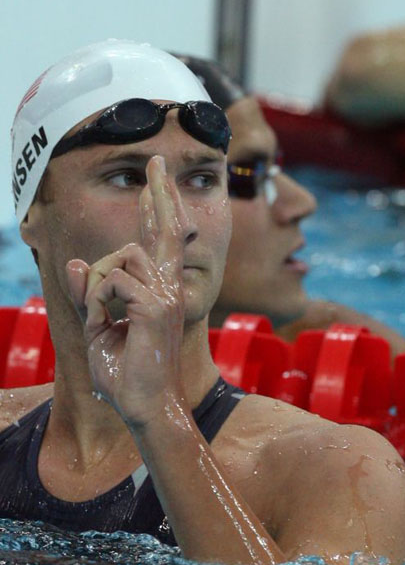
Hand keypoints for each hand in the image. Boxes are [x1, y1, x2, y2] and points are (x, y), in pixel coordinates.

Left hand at [66, 155, 186, 426]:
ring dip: (98, 280)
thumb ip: (90, 293)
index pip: (160, 241)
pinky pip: (111, 283)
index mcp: (160, 290)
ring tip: (100, 312)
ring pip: (121, 255)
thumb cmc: (126, 371)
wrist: (143, 404)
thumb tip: (76, 262)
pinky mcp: (155, 306)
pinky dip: (96, 302)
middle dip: (160, 192)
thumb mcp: (98, 326)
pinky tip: (103, 323)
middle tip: (156, 160)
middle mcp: (169, 286)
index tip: (154, 185)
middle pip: (166, 229)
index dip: (156, 210)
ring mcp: (166, 294)